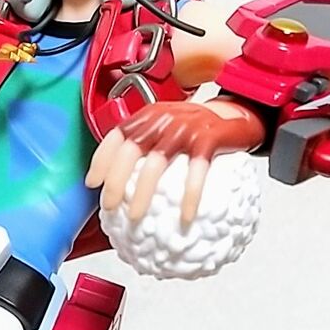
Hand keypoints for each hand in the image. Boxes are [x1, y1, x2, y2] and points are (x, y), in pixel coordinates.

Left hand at [85, 100, 263, 224]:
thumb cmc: (198, 126)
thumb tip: (122, 180)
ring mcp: (184, 128)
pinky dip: (189, 197)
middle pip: (129, 151)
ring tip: (135, 217)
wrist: (237, 112)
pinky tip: (184, 216)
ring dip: (141, 193)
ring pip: (155, 164)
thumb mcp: (168, 126)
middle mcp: (162, 119)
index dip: (100, 159)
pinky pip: (195, 172)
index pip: (116, 135)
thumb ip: (147, 142)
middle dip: (115, 181)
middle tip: (110, 206)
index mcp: (148, 116)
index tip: (92, 183)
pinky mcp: (207, 138)